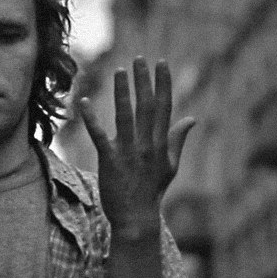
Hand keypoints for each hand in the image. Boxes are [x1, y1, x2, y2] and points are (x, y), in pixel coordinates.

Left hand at [80, 58, 194, 238]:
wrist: (137, 218)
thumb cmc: (153, 190)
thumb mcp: (170, 164)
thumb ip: (178, 139)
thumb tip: (193, 119)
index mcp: (161, 144)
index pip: (164, 107)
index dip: (163, 84)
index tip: (161, 63)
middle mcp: (147, 145)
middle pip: (146, 107)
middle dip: (143, 81)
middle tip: (139, 59)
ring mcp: (128, 153)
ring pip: (125, 117)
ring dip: (122, 93)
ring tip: (119, 71)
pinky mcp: (110, 161)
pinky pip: (99, 136)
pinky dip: (91, 118)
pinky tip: (84, 100)